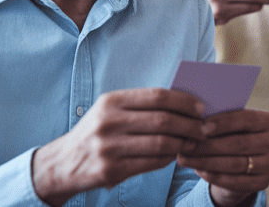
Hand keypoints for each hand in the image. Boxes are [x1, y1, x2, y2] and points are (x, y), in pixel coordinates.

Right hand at [32, 89, 206, 206]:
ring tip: (193, 142)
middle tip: (205, 128)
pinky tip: (175, 155)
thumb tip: (187, 102)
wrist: (63, 163)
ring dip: (184, 143)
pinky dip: (169, 158)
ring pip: (161, 143)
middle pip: (163, 120)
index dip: (185, 101)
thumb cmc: (98, 132)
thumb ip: (143, 105)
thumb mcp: (112, 111)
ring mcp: (108, 148)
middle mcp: (108, 122)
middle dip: (191, 124)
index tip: (202, 108)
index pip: (158, 96)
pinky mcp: (111, 170)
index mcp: (111, 101)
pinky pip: (152, 163)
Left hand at [177, 108, 268, 206]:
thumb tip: (196, 120)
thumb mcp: (235, 126)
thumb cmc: (236, 136)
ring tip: (185, 158)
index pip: (247, 119)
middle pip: (239, 143)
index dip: (223, 123)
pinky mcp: (263, 183)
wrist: (247, 163)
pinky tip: (198, 170)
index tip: (200, 126)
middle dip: (209, 145)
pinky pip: (235, 181)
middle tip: (186, 144)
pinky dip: (214, 176)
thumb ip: (223, 121)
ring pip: (235, 163)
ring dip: (206, 161)